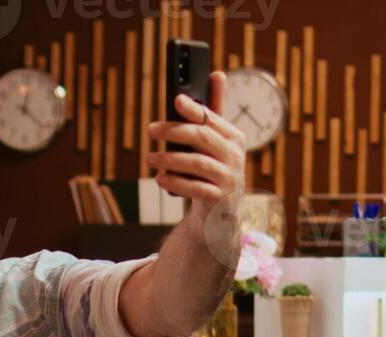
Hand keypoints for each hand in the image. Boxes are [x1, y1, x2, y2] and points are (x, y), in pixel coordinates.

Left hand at [144, 71, 245, 210]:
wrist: (220, 212)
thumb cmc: (212, 169)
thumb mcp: (213, 142)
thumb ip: (211, 113)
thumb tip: (217, 73)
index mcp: (234, 137)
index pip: (212, 118)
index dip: (194, 108)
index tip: (176, 100)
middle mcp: (235, 156)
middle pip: (203, 137)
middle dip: (174, 131)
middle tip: (151, 129)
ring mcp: (230, 178)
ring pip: (198, 162)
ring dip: (170, 159)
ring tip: (150, 158)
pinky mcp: (220, 198)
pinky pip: (195, 188)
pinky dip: (175, 182)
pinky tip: (159, 179)